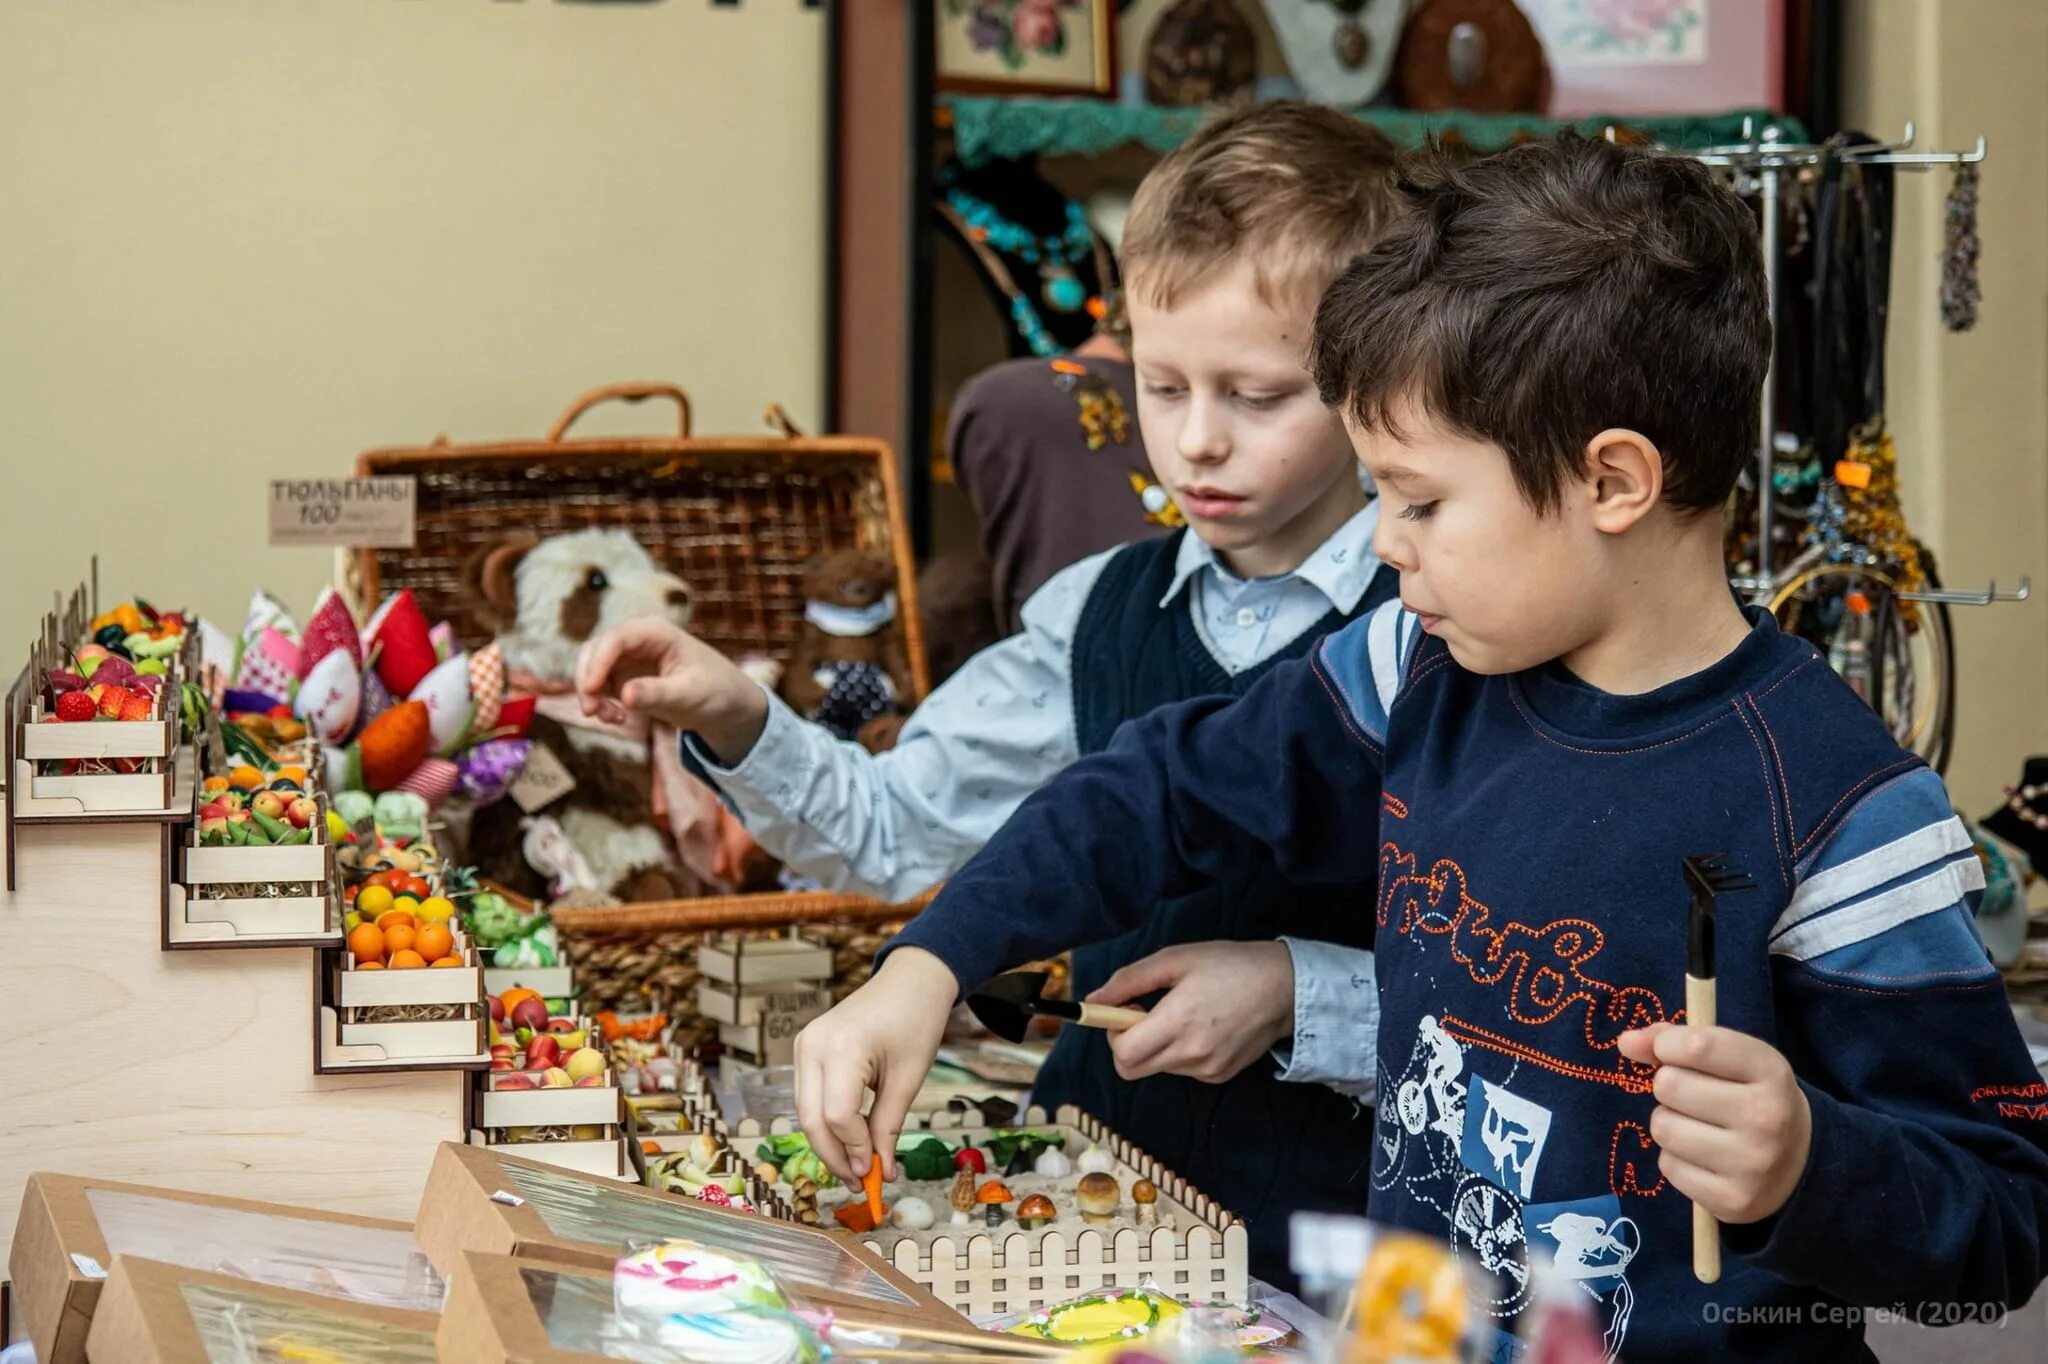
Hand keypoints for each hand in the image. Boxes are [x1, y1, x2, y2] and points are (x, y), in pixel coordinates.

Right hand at [574, 618, 766, 761]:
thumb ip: (657, 694)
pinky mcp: (625, 675)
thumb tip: (625, 695)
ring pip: (592, 669)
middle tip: (591, 712)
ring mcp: (628, 656)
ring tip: (612, 719)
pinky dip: (600, 702)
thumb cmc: (715, 692)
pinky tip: (617, 718)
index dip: (597, 663)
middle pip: (595, 650)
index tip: (591, 691)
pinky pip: (600, 685)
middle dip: (588, 680)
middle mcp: (637, 639)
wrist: (726, 705)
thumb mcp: (689, 695)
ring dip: (593, 695)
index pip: (616, 639)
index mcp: (656, 632)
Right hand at [794, 947, 956, 1183]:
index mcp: (842, 1048)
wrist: (910, 980)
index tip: (875, 1173)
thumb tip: (880, 1172)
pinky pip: (809, 1097)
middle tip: (860, 1183)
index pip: (837, 1116)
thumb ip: (888, 1127)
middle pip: (811, 1120)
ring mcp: (804, 1046)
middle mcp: (812, 1046)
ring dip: (828, 1144)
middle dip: (834, 1157)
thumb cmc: (916, 1021)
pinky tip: (848, 1140)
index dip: (853, 1150)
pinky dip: (826, 1122)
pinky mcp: (806, 1049)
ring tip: (857, 1167)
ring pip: (805, 1112)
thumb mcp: (908, 1078)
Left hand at [1087, 941, 1293, 1084]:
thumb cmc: (1230, 965)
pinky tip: (1201, 1027)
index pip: (1122, 1053)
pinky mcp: (1219, 1076)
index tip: (1126, 1009)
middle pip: (1131, 1069)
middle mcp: (1191, 1054)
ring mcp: (1206, 1070)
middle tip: (1145, 1013)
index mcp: (1178, 1021)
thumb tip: (1092, 1001)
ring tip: (1182, 1013)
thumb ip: (1128, 981)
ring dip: (1155, 1045)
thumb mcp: (1175, 959)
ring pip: (1156, 1068)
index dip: (1112, 1032)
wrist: (1286, 988)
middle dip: (1126, 1043)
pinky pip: (1181, 1070)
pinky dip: (1178, 1052)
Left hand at [1618, 1023, 1812, 1223]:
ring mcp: (1753, 1164)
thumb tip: (1626, 1043)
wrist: (1800, 1162)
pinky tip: (1705, 1158)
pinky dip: (1676, 1158)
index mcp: (1771, 1071)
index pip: (1696, 1046)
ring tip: (1700, 1127)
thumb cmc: (1751, 1096)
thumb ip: (1675, 1040)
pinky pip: (1668, 1166)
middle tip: (1696, 1098)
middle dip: (1669, 1086)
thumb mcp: (1730, 1057)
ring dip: (1669, 1123)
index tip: (1669, 1051)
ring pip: (1663, 1127)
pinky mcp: (1734, 1201)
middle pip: (1669, 1085)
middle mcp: (1767, 1118)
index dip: (1667, 1045)